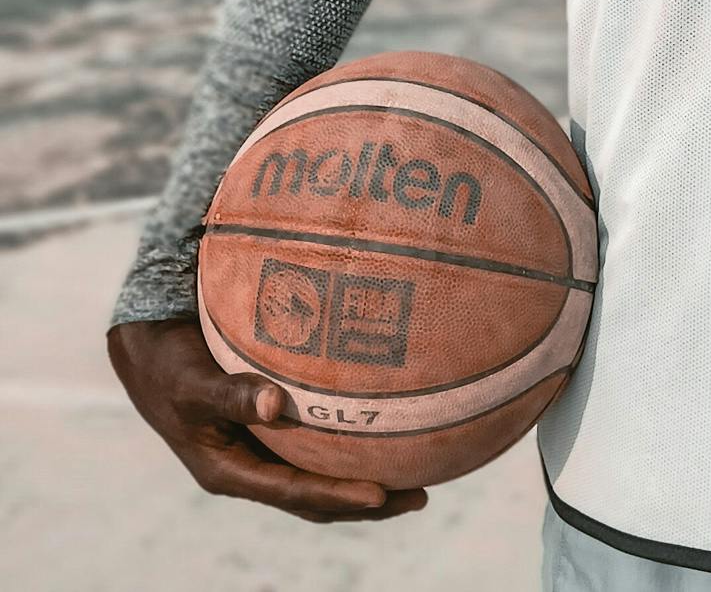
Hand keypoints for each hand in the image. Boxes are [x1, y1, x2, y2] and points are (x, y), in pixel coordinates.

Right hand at [106, 319, 427, 523]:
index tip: (383, 493)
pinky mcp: (269, 429)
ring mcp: (261, 452)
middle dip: (368, 502)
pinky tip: (382, 422)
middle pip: (317, 498)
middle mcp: (252, 469)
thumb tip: (274, 403)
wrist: (148, 351)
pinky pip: (314, 443)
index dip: (340, 496)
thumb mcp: (192, 384)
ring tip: (418, 471)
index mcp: (231, 473)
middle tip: (420, 495)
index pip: (296, 494)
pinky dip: (347, 441)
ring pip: (320, 473)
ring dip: (364, 477)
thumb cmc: (168, 366)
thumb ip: (231, 393)